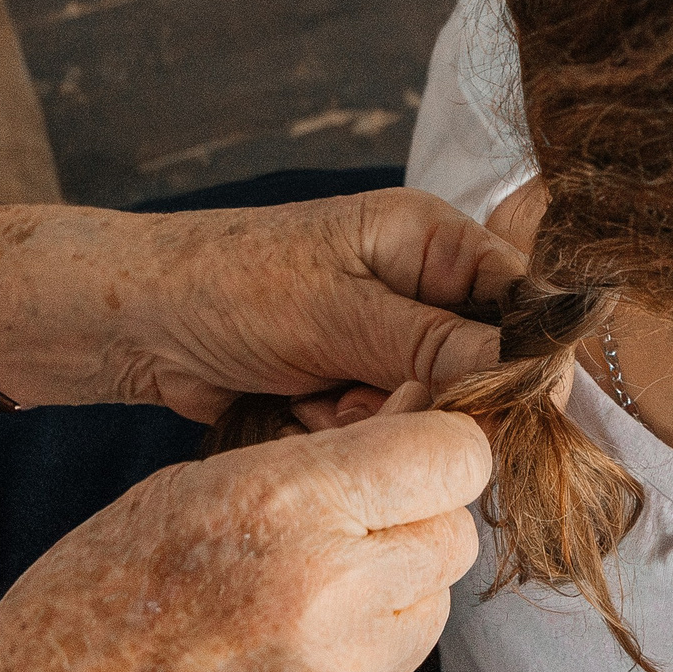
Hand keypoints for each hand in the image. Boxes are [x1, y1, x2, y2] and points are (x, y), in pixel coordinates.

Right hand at [0, 391, 488, 671]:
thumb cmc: (100, 589)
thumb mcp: (193, 484)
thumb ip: (316, 462)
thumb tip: (420, 423)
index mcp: (288, 507)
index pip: (454, 458)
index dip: (435, 448)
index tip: (403, 454)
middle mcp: (330, 594)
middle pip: (455, 537)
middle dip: (415, 521)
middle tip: (346, 527)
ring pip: (433, 610)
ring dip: (392, 593)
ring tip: (302, 595)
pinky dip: (357, 658)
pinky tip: (279, 655)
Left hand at [108, 189, 522, 419]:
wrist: (135, 324)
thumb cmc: (227, 288)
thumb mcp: (337, 314)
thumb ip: (438, 346)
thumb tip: (537, 373)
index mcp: (431, 240)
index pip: (522, 300)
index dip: (526, 357)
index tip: (513, 407)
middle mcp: (422, 286)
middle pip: (484, 364)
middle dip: (429, 396)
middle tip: (365, 393)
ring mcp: (388, 339)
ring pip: (434, 407)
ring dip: (379, 417)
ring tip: (319, 397)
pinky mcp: (356, 382)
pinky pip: (387, 426)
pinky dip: (346, 430)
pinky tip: (299, 408)